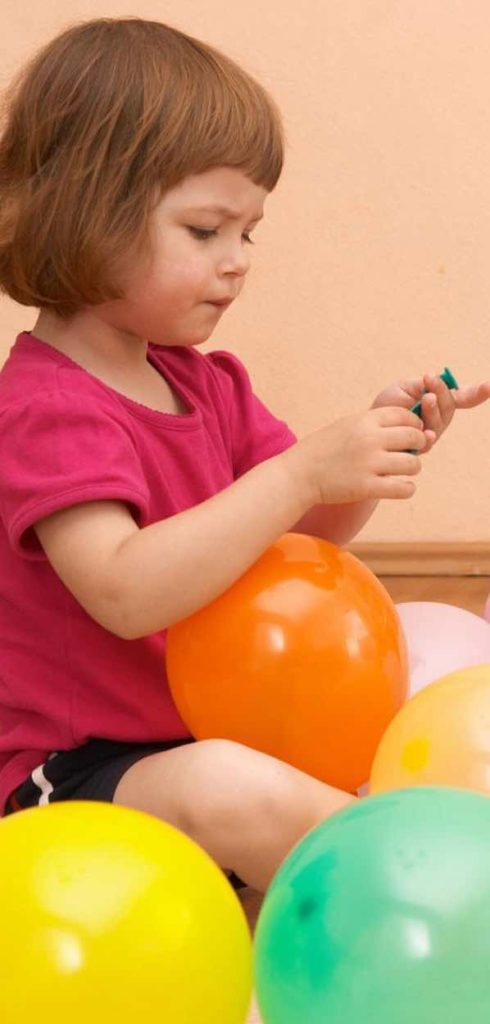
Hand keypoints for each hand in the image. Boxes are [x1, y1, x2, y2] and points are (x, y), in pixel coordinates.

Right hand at [286, 406, 425, 505]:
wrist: (298, 475)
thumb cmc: (324, 450)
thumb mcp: (347, 426)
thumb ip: (375, 424)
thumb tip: (409, 426)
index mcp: (365, 420)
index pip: (405, 415)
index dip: (414, 425)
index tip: (411, 434)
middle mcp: (369, 439)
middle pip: (414, 437)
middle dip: (418, 445)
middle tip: (410, 453)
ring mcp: (369, 464)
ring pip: (413, 464)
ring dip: (412, 468)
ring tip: (402, 472)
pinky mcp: (367, 487)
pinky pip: (404, 488)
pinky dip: (406, 489)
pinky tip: (399, 487)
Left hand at [371, 374, 489, 452]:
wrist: (366, 425)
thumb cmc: (386, 405)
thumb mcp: (406, 387)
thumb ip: (424, 385)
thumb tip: (439, 380)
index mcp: (438, 402)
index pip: (463, 397)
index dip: (477, 393)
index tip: (489, 386)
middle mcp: (438, 420)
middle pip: (450, 407)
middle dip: (442, 392)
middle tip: (429, 381)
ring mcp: (430, 435)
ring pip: (440, 422)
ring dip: (434, 408)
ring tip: (425, 398)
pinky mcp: (419, 448)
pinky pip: (428, 439)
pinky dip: (426, 431)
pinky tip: (423, 429)